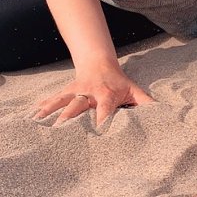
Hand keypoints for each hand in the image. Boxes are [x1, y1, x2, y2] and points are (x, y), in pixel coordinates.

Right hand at [32, 65, 153, 126]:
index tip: (98, 133)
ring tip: (41, 125)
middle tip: (61, 133)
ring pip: (63, 102)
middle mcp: (89, 92)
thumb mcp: (135, 90)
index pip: (105, 109)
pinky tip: (33, 115)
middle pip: (78, 106)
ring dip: (52, 112)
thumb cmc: (119, 82)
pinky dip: (43, 106)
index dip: (102, 120)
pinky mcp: (66, 91)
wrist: (99, 62)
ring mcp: (76, 91)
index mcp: (106, 95)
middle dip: (69, 119)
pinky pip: (53, 99)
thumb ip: (147, 105)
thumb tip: (164, 117)